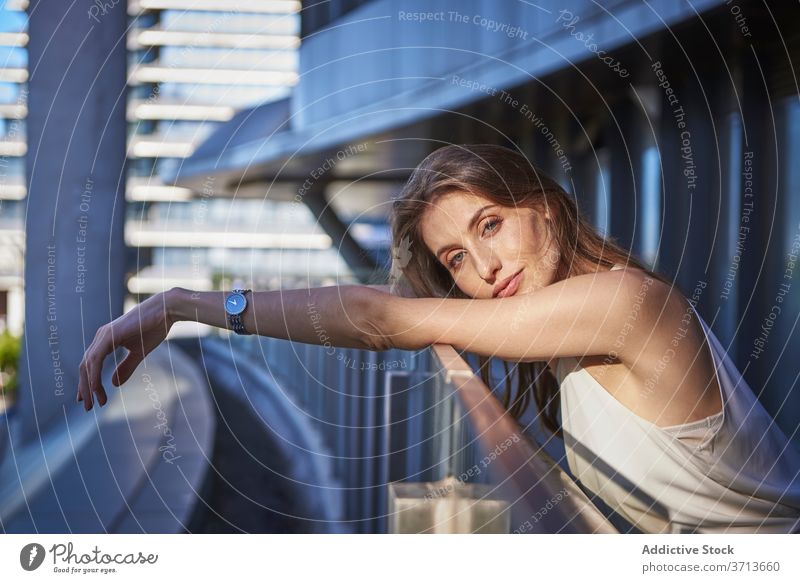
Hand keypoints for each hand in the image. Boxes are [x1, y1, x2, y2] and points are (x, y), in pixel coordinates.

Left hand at [77, 289, 178, 410]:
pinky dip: (94, 376)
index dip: (87, 382)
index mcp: (106, 340)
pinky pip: (95, 360)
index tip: (89, 398)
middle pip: (84, 366)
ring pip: (87, 365)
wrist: (165, 310)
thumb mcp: (139, 353)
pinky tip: (97, 389)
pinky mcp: (108, 336)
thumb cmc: (154, 328)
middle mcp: (101, 337)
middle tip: (89, 407)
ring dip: (88, 386)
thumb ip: (126, 367)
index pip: (90, 364)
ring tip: (93, 403)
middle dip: (85, 388)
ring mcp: (103, 335)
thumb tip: (113, 383)